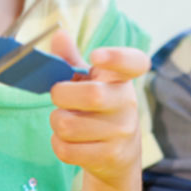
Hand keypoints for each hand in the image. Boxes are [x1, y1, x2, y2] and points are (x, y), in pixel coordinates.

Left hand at [48, 31, 148, 190]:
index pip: (133, 62)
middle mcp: (127, 103)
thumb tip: (59, 34)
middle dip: (61, 95)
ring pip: (69, 125)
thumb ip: (71, 59)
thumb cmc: (97, 109)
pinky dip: (58, 143)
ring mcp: (122, 131)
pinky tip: (67, 140)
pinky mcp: (111, 156)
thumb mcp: (88, 81)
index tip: (95, 56)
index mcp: (121, 78)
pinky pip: (67, 149)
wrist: (118, 155)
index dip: (116, 57)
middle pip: (91, 95)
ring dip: (56, 122)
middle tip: (59, 96)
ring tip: (65, 121)